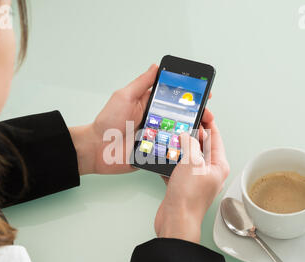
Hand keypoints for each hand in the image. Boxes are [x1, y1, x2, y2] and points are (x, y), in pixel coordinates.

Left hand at [69, 64, 212, 175]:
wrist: (97, 149)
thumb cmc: (107, 122)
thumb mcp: (124, 97)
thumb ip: (141, 83)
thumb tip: (155, 67)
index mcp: (149, 105)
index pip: (174, 98)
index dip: (189, 95)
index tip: (203, 92)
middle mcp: (155, 120)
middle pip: (182, 116)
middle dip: (196, 114)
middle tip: (206, 114)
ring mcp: (157, 137)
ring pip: (180, 134)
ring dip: (191, 132)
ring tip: (201, 130)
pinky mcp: (155, 152)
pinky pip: (172, 151)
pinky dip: (181, 150)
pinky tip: (190, 147)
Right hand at [154, 116, 229, 243]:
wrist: (176, 220)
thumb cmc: (189, 197)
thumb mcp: (191, 162)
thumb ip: (190, 144)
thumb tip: (186, 134)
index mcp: (218, 165)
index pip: (215, 137)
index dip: (208, 122)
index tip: (201, 112)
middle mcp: (209, 172)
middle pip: (201, 146)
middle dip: (191, 133)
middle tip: (182, 122)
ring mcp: (195, 179)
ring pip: (188, 156)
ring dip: (179, 147)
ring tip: (171, 136)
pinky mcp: (182, 186)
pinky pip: (177, 168)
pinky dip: (171, 161)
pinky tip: (164, 155)